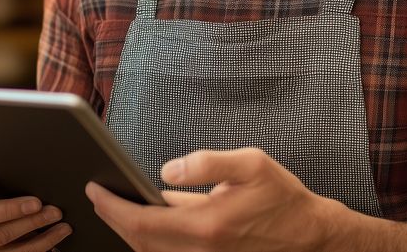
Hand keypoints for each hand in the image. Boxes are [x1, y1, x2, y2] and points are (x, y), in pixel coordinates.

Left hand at [85, 147, 342, 251]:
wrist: (310, 236)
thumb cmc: (281, 197)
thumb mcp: (251, 164)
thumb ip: (207, 163)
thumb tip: (167, 170)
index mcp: (207, 226)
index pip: (142, 222)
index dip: (112, 206)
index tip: (95, 189)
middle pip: (139, 242)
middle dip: (113, 218)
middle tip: (97, 195)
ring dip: (128, 232)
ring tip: (114, 206)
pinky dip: (148, 242)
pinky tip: (143, 224)